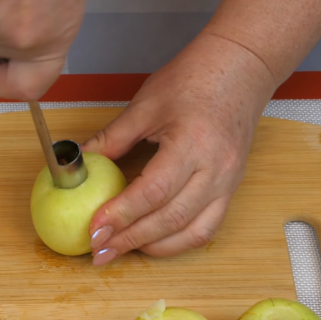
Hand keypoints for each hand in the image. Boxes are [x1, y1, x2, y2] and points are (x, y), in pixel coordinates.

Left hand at [84, 33, 277, 263]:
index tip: (94, 230)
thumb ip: (112, 138)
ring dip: (152, 248)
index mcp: (192, 143)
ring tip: (119, 251)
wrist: (241, 69)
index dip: (121, 214)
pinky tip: (150, 244)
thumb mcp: (146, 105)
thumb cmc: (195, 79)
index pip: (153, 191)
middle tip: (98, 251)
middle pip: (170, 218)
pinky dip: (177, 242)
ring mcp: (228, 183)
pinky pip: (206, 229)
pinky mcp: (232, 190)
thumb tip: (79, 162)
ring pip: (191, 233)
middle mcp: (215, 169)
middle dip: (130, 239)